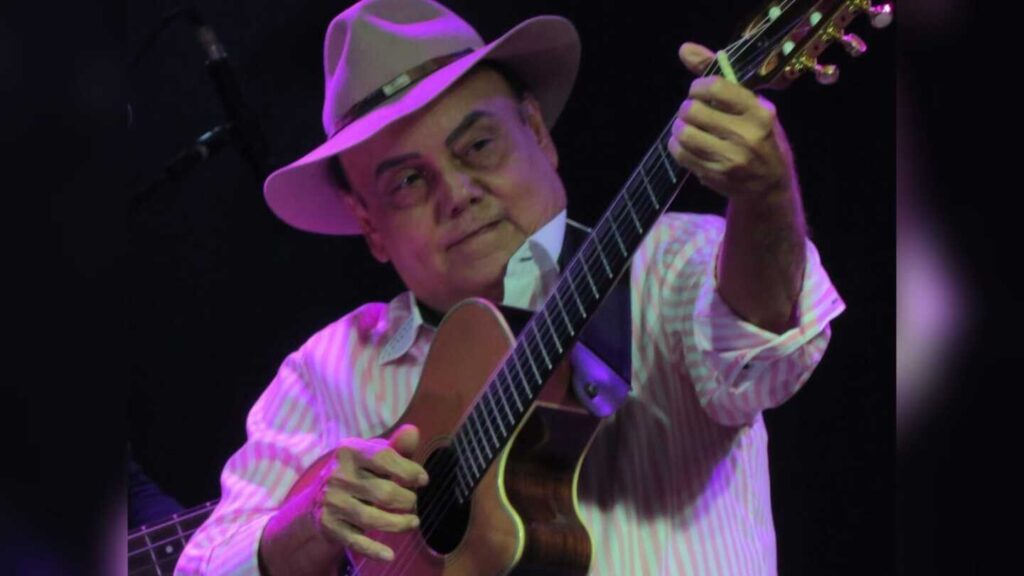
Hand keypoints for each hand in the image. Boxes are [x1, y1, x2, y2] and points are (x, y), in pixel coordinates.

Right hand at [312, 424, 428, 561]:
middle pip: (384, 493)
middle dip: (407, 500)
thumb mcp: (374, 455)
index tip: (423, 480)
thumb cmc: (359, 472)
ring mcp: (332, 502)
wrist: (320, 498)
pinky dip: (374, 550)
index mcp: (349, 451)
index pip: (384, 458)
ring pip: (373, 519)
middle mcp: (337, 476)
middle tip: (413, 503)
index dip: (409, 471)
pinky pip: (356, 541)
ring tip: (413, 522)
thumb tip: (414, 432)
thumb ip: (396, 446)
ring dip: (399, 524)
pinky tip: (389, 555)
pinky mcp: (329, 526)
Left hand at [667, 42, 795, 201]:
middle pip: (693, 111)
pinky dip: (677, 146)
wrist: (769, 184)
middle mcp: (746, 134)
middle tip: (693, 113)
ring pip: (683, 133)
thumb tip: (684, 49)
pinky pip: (681, 154)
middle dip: (686, 109)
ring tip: (689, 128)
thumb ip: (719, 78)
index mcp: (759, 111)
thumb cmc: (760, 137)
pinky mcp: (715, 175)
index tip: (699, 92)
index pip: (716, 87)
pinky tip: (687, 145)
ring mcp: (730, 158)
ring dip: (679, 128)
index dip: (698, 87)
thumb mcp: (752, 105)